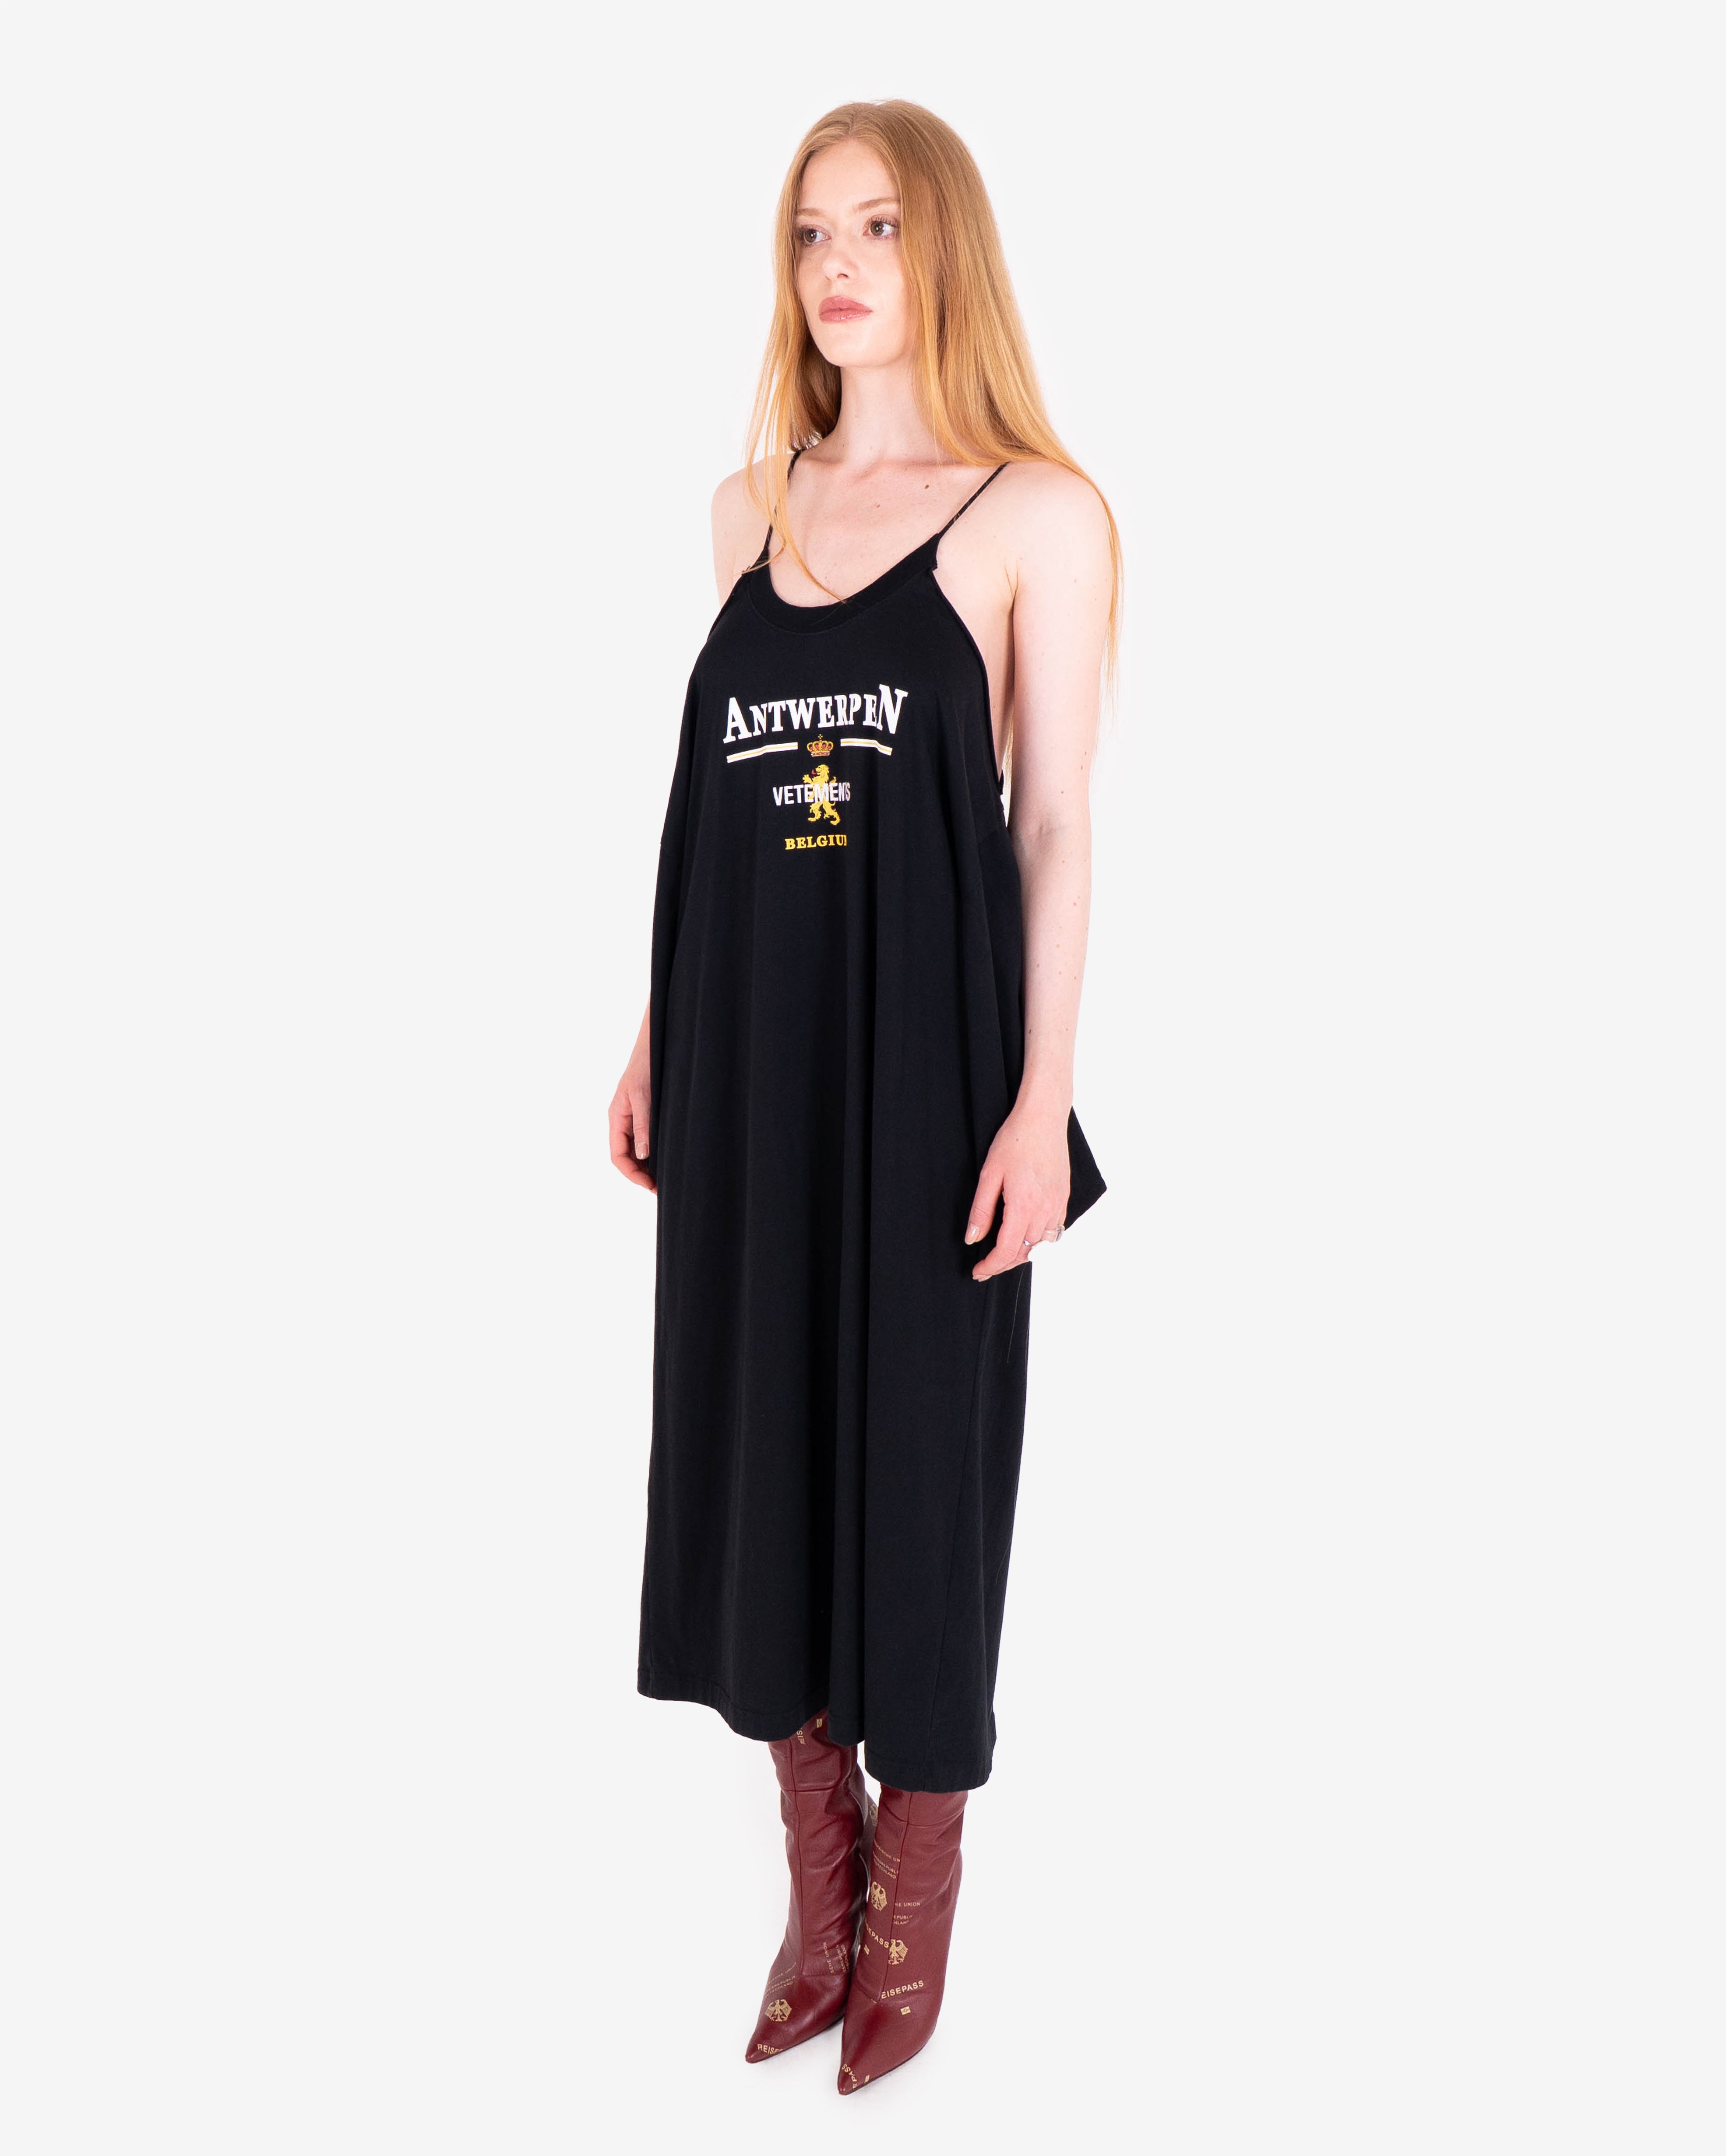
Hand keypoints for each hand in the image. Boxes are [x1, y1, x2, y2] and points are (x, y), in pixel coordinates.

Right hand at [609, 1018, 653, 1191]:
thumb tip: (642, 1155)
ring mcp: (634, 1117)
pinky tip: (669, 1158)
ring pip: (637, 1150)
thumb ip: (643, 1124)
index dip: (632, 1175)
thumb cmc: (647, 1064)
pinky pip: (647, 1139)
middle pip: (627, 1157)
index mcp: (616, 1117)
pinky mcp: (647, 1113)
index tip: (650, 1186)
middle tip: (662, 1188)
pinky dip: (655, 1153)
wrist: (658, 1042)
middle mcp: (623, 1120)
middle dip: (641, 1175)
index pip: (617, 1156)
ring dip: (648, 1166)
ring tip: (666, 1178)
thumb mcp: (643, 1096)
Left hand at [964, 1103, 1068, 1279]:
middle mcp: (1045, 1209)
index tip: (978, 1271)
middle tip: (985, 1266)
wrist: (1044, 1118)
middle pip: (1025, 1253)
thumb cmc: (1015, 1140)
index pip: (1007, 1251)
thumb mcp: (989, 1174)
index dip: (991, 1266)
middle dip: (1003, 1264)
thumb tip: (972, 1238)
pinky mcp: (1064, 1198)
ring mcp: (1058, 1205)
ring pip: (1041, 1246)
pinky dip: (1039, 1242)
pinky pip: (1054, 1231)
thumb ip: (981, 1210)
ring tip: (1003, 1255)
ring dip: (1022, 1255)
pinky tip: (1025, 1237)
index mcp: (1024, 1205)